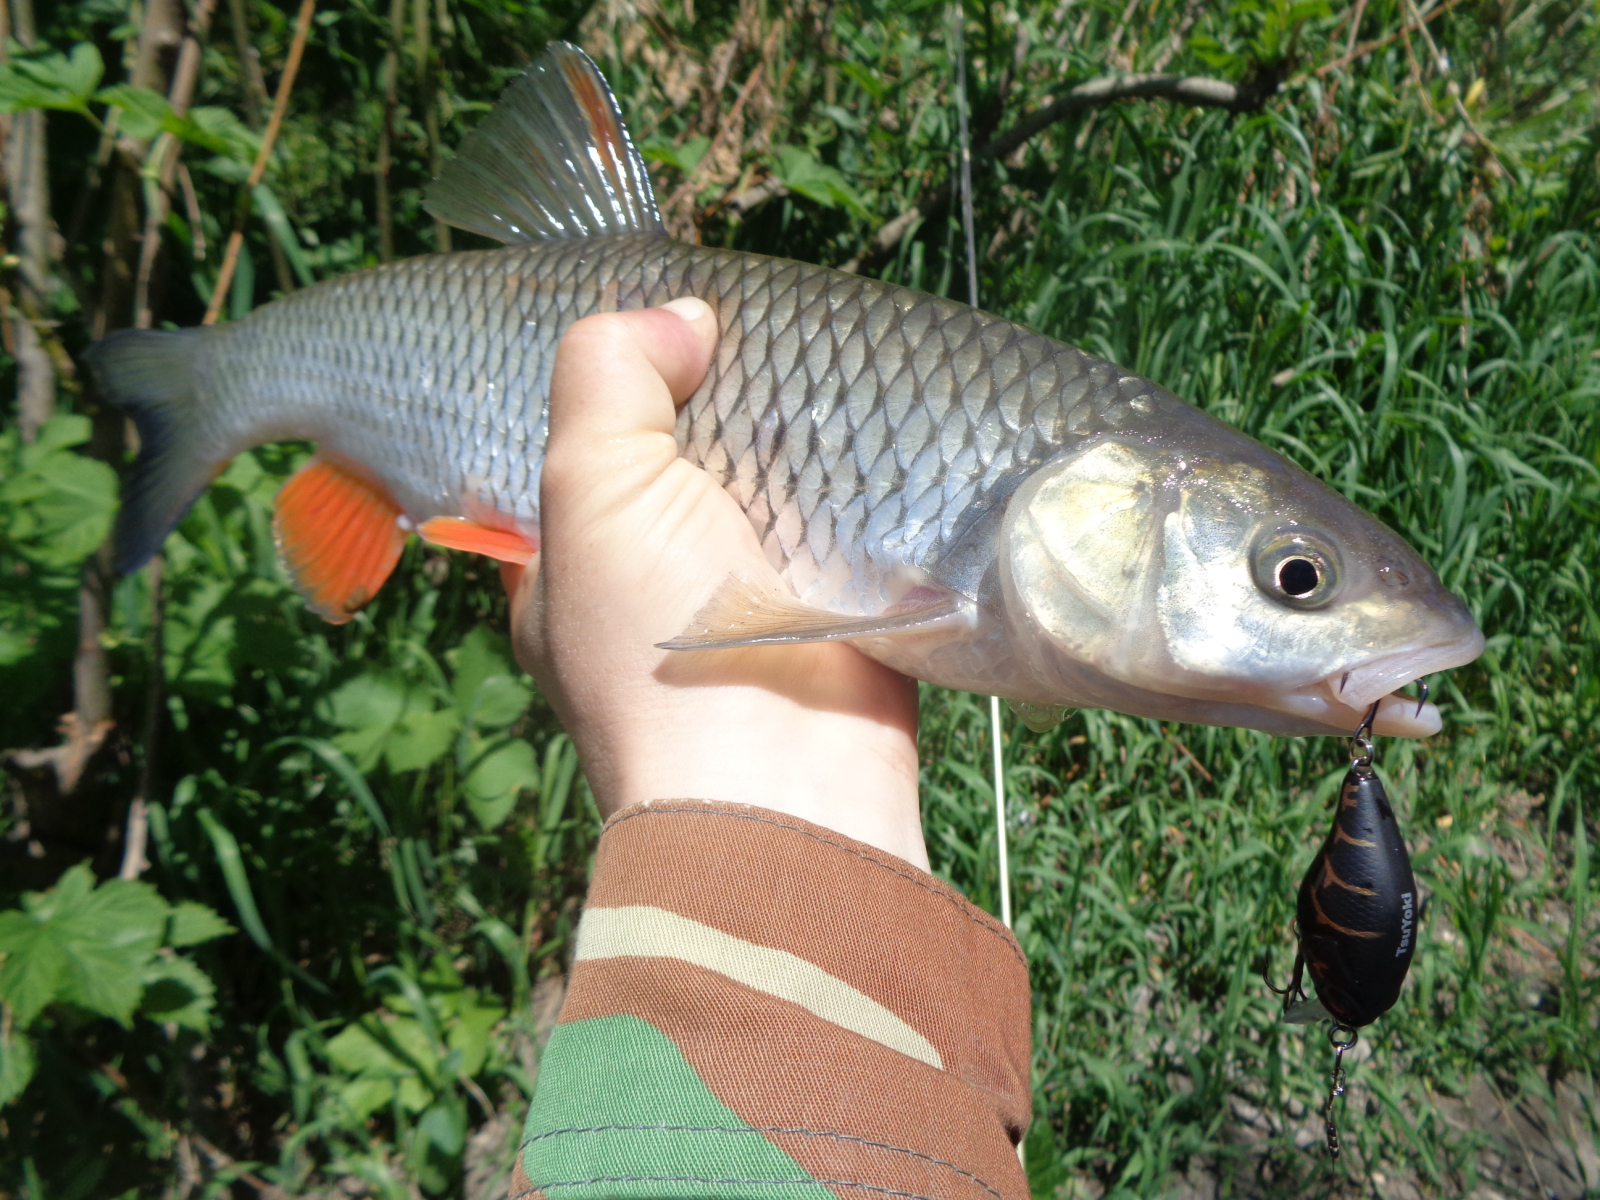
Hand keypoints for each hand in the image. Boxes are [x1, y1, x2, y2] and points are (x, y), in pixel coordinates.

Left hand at [509, 299, 927, 868]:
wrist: (782, 785)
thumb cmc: (653, 646)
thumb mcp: (589, 488)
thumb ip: (607, 377)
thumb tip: (677, 317)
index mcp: (565, 563)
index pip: (571, 451)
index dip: (605, 383)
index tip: (649, 318)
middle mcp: (649, 582)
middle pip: (675, 458)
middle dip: (707, 397)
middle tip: (743, 321)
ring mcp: (743, 596)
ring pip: (761, 484)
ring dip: (787, 433)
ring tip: (814, 347)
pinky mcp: (830, 601)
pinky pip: (837, 517)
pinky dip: (850, 474)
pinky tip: (866, 415)